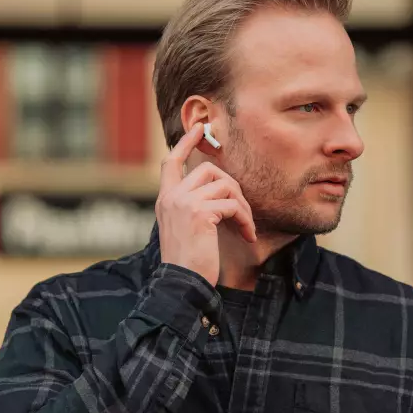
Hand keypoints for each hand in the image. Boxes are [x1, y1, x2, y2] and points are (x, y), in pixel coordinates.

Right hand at [155, 122, 256, 286]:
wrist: (182, 284)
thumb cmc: (188, 263)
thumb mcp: (184, 230)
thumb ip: (193, 208)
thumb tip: (220, 194)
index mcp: (164, 200)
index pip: (170, 162)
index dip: (185, 143)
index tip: (199, 128)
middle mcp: (171, 197)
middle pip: (208, 170)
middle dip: (232, 187)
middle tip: (242, 212)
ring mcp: (184, 202)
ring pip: (225, 185)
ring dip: (242, 207)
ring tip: (246, 227)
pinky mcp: (200, 213)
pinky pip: (233, 205)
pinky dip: (245, 220)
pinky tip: (247, 236)